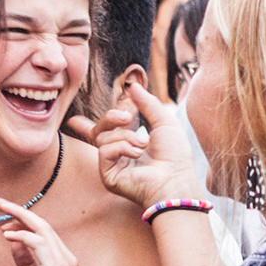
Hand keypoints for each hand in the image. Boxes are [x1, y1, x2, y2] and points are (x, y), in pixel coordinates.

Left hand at [0, 199, 79, 265]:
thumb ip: (25, 262)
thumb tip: (13, 241)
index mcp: (61, 260)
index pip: (43, 232)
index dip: (24, 220)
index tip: (5, 215)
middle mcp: (66, 258)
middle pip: (43, 225)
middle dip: (20, 211)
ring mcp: (64, 264)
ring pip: (42, 230)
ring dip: (19, 219)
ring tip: (1, 215)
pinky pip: (39, 245)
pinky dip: (23, 237)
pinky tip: (8, 236)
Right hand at [78, 83, 198, 213]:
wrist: (176, 179)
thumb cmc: (175, 155)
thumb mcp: (164, 122)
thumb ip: (148, 103)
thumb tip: (133, 86)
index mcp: (129, 142)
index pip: (104, 130)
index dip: (89, 122)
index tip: (98, 112)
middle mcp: (118, 154)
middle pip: (98, 129)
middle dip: (111, 117)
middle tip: (128, 117)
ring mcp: (112, 166)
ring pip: (102, 137)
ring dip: (125, 136)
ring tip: (143, 145)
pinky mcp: (108, 176)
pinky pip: (104, 151)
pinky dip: (121, 147)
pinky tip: (137, 154)